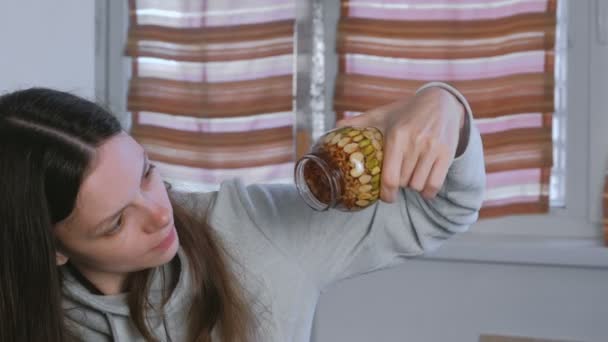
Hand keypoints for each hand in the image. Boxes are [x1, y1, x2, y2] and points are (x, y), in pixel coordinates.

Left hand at [336, 87, 465, 201]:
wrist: (441, 101)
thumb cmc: (406, 112)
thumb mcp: (382, 115)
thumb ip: (359, 122)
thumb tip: (334, 127)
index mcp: (397, 135)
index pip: (390, 177)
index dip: (386, 193)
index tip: (385, 197)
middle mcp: (416, 142)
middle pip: (404, 182)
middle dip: (399, 185)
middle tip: (397, 178)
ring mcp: (433, 148)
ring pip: (419, 185)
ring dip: (413, 186)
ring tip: (410, 177)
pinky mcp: (447, 153)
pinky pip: (435, 184)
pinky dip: (428, 191)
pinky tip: (424, 186)